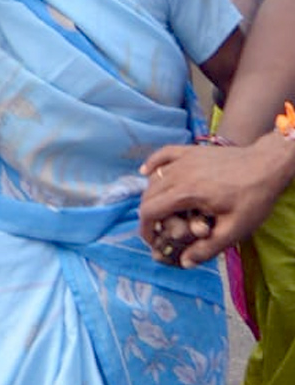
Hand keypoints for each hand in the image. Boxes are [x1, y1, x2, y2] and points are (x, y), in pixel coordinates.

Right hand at [138, 136, 294, 266]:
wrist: (268, 165)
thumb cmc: (253, 198)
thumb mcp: (235, 229)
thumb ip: (208, 247)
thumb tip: (185, 262)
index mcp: (186, 193)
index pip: (150, 211)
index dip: (145, 228)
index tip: (151, 240)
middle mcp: (178, 173)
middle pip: (148, 195)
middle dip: (148, 215)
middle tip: (157, 230)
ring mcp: (183, 159)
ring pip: (154, 177)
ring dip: (151, 194)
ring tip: (159, 210)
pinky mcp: (189, 151)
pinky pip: (162, 155)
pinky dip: (152, 164)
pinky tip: (146, 171)